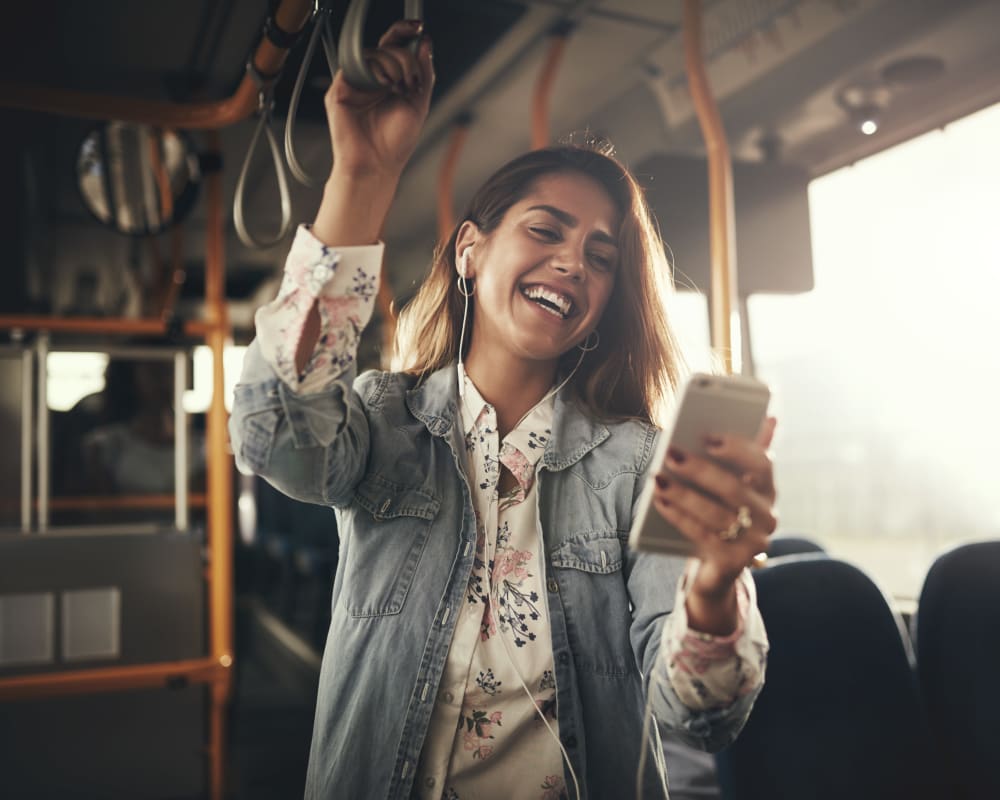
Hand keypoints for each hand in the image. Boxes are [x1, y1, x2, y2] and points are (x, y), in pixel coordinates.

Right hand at [326, 19, 434, 181]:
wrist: (377, 166)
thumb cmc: (395, 143)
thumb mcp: (419, 104)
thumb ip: (424, 74)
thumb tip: (425, 44)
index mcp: (388, 80)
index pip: (394, 47)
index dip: (405, 33)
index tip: (419, 29)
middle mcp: (371, 80)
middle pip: (385, 45)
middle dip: (404, 55)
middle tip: (411, 78)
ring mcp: (354, 83)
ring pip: (374, 53)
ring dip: (393, 64)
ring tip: (400, 87)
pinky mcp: (340, 90)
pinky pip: (357, 66)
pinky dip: (376, 71)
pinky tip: (385, 86)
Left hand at [652, 417, 777, 615]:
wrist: (717, 568)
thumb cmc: (722, 515)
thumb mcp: (733, 485)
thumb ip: (744, 454)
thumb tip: (771, 418)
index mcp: (768, 491)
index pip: (762, 464)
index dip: (737, 449)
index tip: (708, 437)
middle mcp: (768, 517)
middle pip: (734, 489)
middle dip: (700, 470)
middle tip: (670, 454)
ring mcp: (754, 542)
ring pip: (716, 514)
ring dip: (684, 494)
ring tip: (658, 478)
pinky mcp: (734, 562)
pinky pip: (703, 536)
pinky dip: (679, 516)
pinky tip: (659, 502)